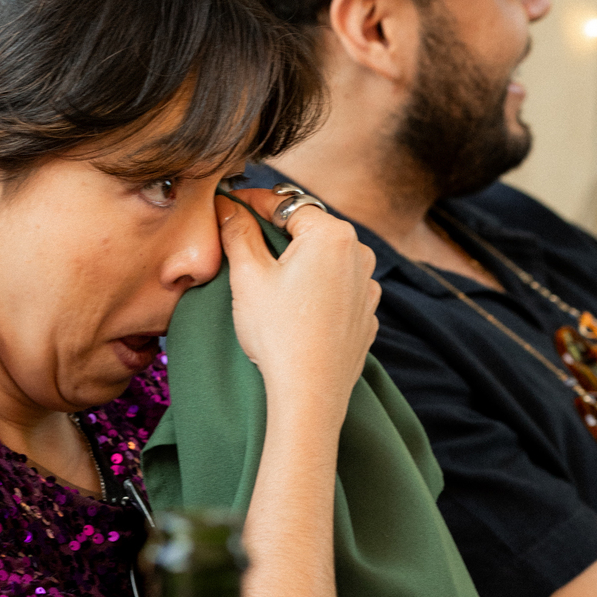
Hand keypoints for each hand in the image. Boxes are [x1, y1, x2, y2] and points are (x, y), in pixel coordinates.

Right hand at [215, 189, 378, 430]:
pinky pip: (337, 287)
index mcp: (332, 235)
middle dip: (275, 232)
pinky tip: (293, 307)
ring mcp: (368, 286)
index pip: (286, 203)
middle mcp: (359, 253)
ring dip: (297, 260)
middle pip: (308, 229)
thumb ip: (238, 232)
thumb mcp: (248, 275)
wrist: (309, 394)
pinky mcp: (366, 314)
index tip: (228, 205)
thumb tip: (229, 208)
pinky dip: (316, 287)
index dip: (252, 202)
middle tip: (241, 241)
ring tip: (267, 279)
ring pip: (324, 258)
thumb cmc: (278, 333)